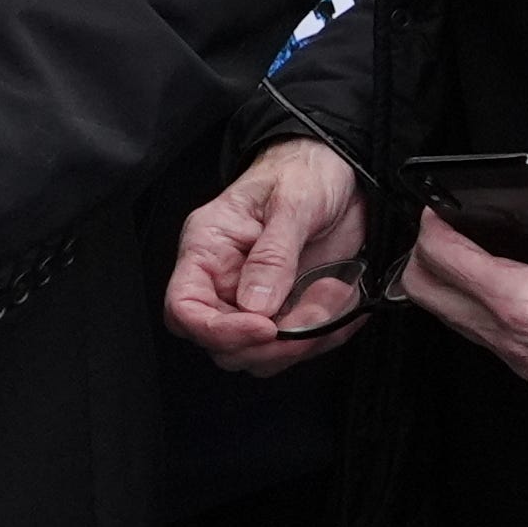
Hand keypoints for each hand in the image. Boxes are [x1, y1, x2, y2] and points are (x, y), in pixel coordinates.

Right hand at [165, 134, 375, 373]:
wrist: (339, 171)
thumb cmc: (304, 173)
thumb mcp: (292, 203)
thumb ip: (273, 254)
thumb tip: (255, 305)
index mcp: (208, 249)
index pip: (184, 308)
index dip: (217, 330)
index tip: (264, 328)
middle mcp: (225, 280)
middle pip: (220, 344)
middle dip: (268, 346)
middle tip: (309, 321)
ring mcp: (258, 299)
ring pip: (260, 355)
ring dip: (302, 342)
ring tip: (332, 299)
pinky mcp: (291, 308)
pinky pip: (299, 345)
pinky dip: (326, 335)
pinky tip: (343, 304)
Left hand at [401, 133, 527, 399]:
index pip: (443, 259)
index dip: (432, 225)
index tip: (443, 205)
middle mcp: (514, 335)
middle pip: (426, 291)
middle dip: (424, 253)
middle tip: (447, 226)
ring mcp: (520, 357)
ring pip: (447, 316)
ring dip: (444, 281)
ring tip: (468, 249)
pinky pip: (477, 335)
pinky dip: (469, 306)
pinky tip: (497, 283)